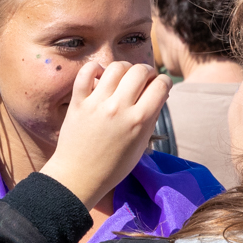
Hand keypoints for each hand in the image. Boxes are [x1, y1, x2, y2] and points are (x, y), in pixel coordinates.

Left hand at [39, 62, 168, 209]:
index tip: (161, 84)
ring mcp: (97, 103)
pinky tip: (100, 76)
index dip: (165, 82)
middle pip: (139, 71)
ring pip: (116, 67)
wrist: (79, 175)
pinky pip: (86, 72)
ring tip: (124, 76)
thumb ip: (150, 118)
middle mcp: (119, 108)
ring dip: (124, 68)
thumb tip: (159, 93)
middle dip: (147, 71)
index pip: (160, 86)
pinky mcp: (78, 101)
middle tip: (144, 78)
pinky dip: (95, 68)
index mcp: (139, 121)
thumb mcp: (140, 145)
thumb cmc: (113, 165)